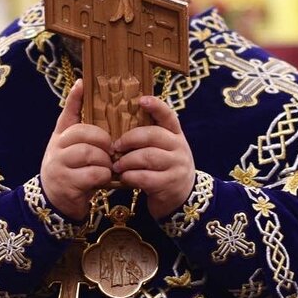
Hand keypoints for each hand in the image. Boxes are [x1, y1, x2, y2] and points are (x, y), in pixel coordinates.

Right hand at [40, 79, 113, 219]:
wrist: (54, 204)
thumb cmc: (70, 173)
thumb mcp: (72, 151)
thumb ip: (81, 133)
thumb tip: (88, 103)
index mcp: (60, 137)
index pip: (67, 114)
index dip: (75, 98)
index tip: (83, 83)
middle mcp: (56, 149)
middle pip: (83, 133)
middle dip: (103, 141)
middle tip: (112, 150)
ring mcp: (59, 166)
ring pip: (89, 153)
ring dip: (104, 161)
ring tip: (108, 167)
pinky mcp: (66, 184)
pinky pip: (92, 174)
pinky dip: (103, 176)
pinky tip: (103, 180)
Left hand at [111, 96, 194, 218]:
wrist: (182, 197)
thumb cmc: (165, 168)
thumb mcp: (164, 149)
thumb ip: (150, 137)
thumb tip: (120, 122)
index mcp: (176, 134)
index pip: (168, 116)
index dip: (156, 106)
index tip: (141, 100)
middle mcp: (179, 147)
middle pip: (153, 135)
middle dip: (130, 139)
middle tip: (115, 145)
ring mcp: (177, 166)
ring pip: (148, 157)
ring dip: (127, 160)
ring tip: (116, 164)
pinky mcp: (169, 184)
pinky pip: (145, 177)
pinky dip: (130, 176)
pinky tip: (124, 177)